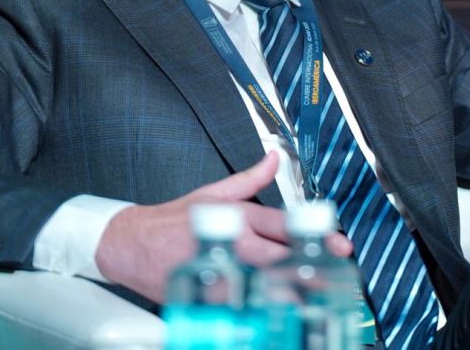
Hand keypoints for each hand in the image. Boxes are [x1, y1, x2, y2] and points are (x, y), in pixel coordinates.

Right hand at [94, 152, 351, 302]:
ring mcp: (221, 271)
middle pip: (281, 257)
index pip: (283, 224)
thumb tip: (275, 158)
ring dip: (293, 289)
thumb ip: (250, 179)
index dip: (315, 233)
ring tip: (319, 296)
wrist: (130, 246)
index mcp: (236, 215)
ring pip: (265, 284)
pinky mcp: (209, 295)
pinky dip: (262, 307)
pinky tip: (281, 312)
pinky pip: (242, 303)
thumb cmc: (171, 221)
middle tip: (339, 274)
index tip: (340, 243)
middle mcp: (231, 242)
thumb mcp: (212, 192)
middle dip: (312, 266)